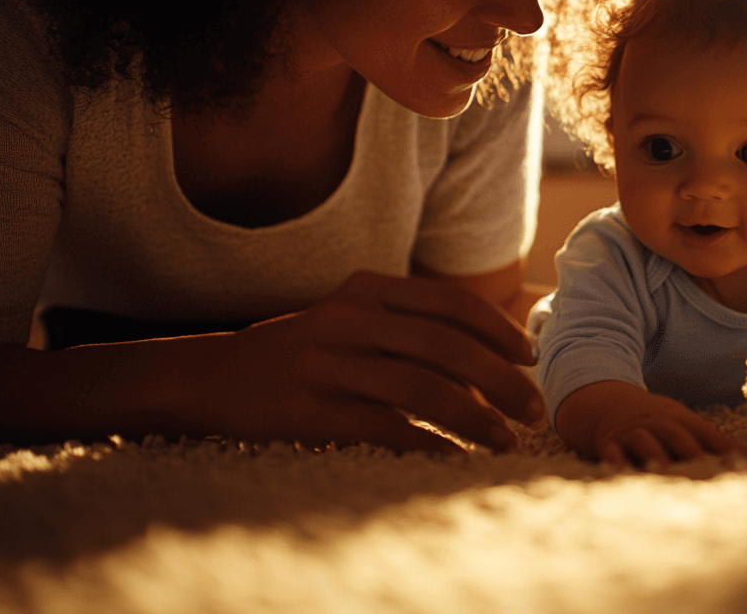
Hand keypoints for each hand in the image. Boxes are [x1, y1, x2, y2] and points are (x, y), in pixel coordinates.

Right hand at [141, 270, 543, 452]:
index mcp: (367, 289)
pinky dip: (429, 443)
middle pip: (447, 347)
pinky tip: (456, 456)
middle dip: (501, 381)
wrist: (213, 376)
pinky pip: (387, 427)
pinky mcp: (313, 409)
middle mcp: (351, 319)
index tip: (531, 358)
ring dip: (475, 418)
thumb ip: (410, 324)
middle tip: (533, 409)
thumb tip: (488, 359)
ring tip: (505, 440)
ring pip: (424, 389)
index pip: (451, 304)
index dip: (498, 331)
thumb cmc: (303, 350)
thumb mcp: (352, 317)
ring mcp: (330, 364)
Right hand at [555, 380, 734, 468]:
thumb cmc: (655, 421)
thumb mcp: (680, 421)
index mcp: (679, 418)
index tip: (743, 464)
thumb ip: (709, 439)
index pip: (706, 433)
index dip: (724, 447)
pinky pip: (612, 453)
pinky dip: (616, 463)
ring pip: (646, 443)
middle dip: (692, 452)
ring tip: (666, 472)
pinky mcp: (609, 443)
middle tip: (708, 472)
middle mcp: (657, 423)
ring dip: (656, 456)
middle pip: (677, 436)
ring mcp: (632, 432)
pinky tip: (621, 473)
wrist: (606, 403)